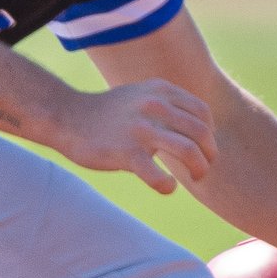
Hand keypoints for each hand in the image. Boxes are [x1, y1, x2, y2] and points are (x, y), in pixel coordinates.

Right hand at [54, 79, 214, 192]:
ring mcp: (140, 129)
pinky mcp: (126, 153)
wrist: (67, 117)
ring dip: (199, 169)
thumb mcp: (141, 94)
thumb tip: (197, 124)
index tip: (203, 149)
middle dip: (209, 155)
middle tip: (202, 168)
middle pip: (201, 133)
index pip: (202, 113)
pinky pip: (158, 176)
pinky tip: (167, 186)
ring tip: (194, 178)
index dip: (209, 135)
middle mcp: (154, 105)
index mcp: (161, 91)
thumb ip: (167, 104)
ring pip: (188, 152)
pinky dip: (168, 186)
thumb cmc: (107, 112)